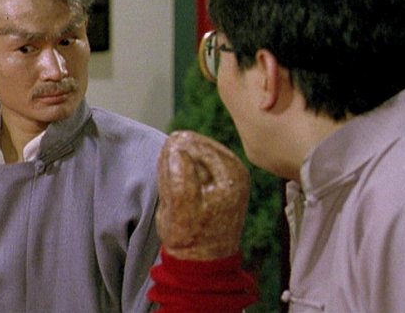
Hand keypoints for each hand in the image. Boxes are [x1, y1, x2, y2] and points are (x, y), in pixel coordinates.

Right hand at [156, 130, 249, 260]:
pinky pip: (192, 164)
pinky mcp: (219, 179)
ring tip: (178, 196)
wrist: (201, 262)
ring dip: (177, 170)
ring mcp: (229, 172)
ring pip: (190, 153)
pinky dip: (181, 175)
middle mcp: (236, 168)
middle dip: (176, 164)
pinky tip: (181, 195)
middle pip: (194, 145)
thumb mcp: (180, 208)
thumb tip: (175, 144)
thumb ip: (178, 174)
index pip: (194, 144)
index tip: (169, 182)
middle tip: (173, 191)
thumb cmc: (191, 238)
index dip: (172, 158)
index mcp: (232, 173)